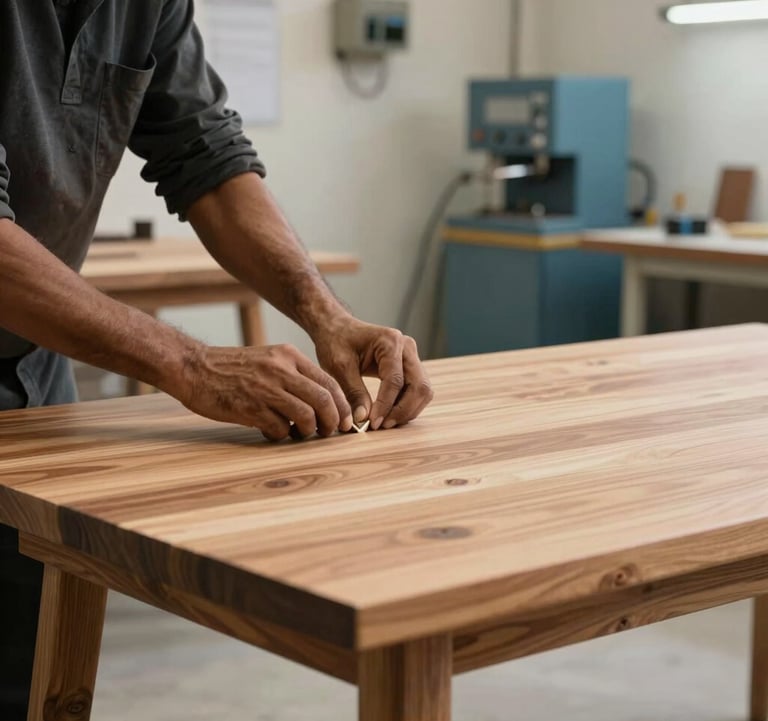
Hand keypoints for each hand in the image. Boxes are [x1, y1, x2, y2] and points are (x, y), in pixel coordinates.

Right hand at [179, 344, 352, 439]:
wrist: (193, 367)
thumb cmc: (232, 368)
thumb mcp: (268, 359)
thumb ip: (293, 375)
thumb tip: (320, 402)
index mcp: (288, 356)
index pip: (329, 381)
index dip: (342, 405)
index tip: (346, 421)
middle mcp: (281, 369)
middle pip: (323, 400)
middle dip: (333, 421)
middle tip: (330, 432)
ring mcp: (266, 388)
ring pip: (306, 416)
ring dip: (309, 431)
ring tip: (300, 433)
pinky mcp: (250, 407)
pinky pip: (280, 428)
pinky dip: (282, 435)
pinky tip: (272, 431)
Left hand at [314, 318, 433, 430]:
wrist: (337, 329)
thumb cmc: (336, 342)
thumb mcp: (339, 368)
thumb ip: (353, 393)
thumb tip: (363, 420)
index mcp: (390, 341)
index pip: (395, 380)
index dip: (386, 405)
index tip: (373, 423)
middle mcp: (407, 346)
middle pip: (418, 386)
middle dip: (403, 410)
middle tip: (382, 426)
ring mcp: (411, 356)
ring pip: (422, 390)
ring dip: (408, 410)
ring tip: (386, 423)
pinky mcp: (410, 366)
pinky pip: (417, 390)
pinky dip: (407, 405)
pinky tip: (390, 414)